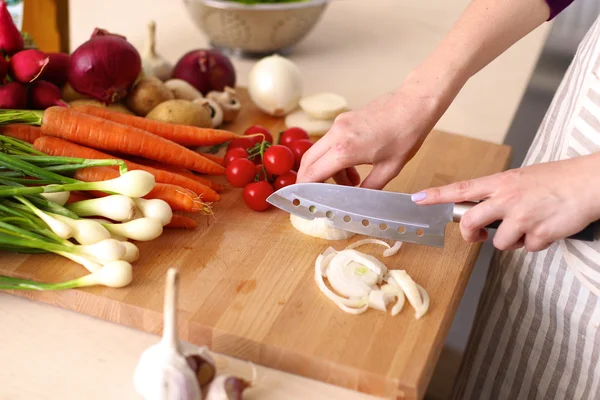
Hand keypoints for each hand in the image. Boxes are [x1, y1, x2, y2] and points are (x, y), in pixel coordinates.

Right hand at [297, 79, 446, 189]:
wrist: (414, 104)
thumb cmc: (406, 134)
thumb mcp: (389, 169)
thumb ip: (370, 188)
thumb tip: (358, 202)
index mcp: (345, 150)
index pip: (313, 173)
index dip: (305, 190)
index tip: (305, 200)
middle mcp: (336, 135)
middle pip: (308, 161)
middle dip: (309, 179)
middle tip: (319, 195)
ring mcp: (338, 125)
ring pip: (319, 151)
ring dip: (327, 169)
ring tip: (351, 182)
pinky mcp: (343, 119)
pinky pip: (330, 142)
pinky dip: (334, 156)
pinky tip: (354, 165)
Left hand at [412, 155, 599, 251]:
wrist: (590, 183)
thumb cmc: (558, 179)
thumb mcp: (522, 179)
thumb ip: (500, 193)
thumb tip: (486, 211)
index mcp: (501, 182)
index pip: (461, 189)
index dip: (437, 195)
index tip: (417, 199)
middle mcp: (507, 199)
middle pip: (470, 223)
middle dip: (470, 234)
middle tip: (478, 236)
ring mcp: (522, 218)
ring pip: (499, 243)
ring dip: (512, 241)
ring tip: (530, 225)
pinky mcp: (538, 234)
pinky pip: (527, 249)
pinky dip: (536, 244)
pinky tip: (547, 228)